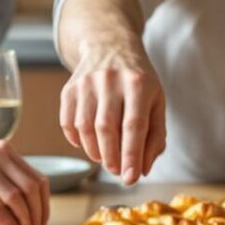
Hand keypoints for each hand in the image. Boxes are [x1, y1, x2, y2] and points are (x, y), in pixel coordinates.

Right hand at [0, 141, 50, 224]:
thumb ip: (7, 181)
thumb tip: (31, 213)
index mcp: (6, 151)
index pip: (38, 180)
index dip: (44, 206)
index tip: (43, 224)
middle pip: (31, 189)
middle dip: (38, 217)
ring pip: (15, 198)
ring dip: (25, 222)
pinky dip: (6, 223)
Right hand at [58, 47, 165, 184]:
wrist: (110, 45)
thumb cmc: (139, 81)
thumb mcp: (156, 102)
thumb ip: (155, 136)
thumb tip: (142, 169)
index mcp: (138, 83)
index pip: (133, 126)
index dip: (131, 155)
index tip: (130, 179)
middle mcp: (110, 80)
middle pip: (106, 128)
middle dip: (111, 158)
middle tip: (117, 171)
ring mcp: (86, 82)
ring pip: (85, 128)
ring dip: (94, 152)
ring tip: (105, 158)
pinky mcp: (69, 88)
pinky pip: (68, 122)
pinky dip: (77, 140)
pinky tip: (89, 143)